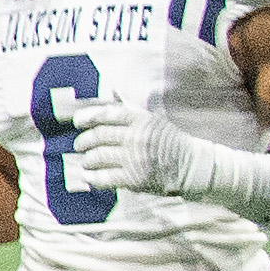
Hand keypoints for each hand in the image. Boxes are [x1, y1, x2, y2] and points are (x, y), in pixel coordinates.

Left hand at [66, 99, 198, 197]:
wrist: (191, 166)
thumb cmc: (168, 142)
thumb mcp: (154, 120)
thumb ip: (131, 110)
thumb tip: (111, 91)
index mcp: (142, 120)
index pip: (108, 114)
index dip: (88, 116)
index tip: (78, 122)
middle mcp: (137, 137)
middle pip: (98, 136)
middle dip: (83, 141)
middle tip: (79, 145)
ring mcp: (135, 159)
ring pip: (97, 157)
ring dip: (87, 160)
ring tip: (86, 161)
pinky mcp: (134, 179)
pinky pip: (103, 178)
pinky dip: (92, 178)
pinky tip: (89, 176)